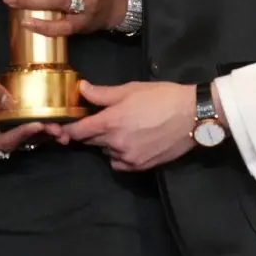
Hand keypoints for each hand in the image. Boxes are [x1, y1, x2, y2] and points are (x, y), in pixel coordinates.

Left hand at [58, 81, 197, 170]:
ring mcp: (128, 157)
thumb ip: (102, 93)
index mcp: (110, 122)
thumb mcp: (130, 89)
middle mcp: (115, 143)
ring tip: (121, 129)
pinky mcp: (141, 166)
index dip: (68, 129)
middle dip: (89, 133)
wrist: (192, 115)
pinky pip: (119, 163)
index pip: (78, 131)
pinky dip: (118, 155)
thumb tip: (81, 89)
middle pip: (90, 142)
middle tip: (97, 121)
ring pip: (106, 152)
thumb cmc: (162, 97)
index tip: (63, 127)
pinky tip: (129, 143)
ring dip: (106, 143)